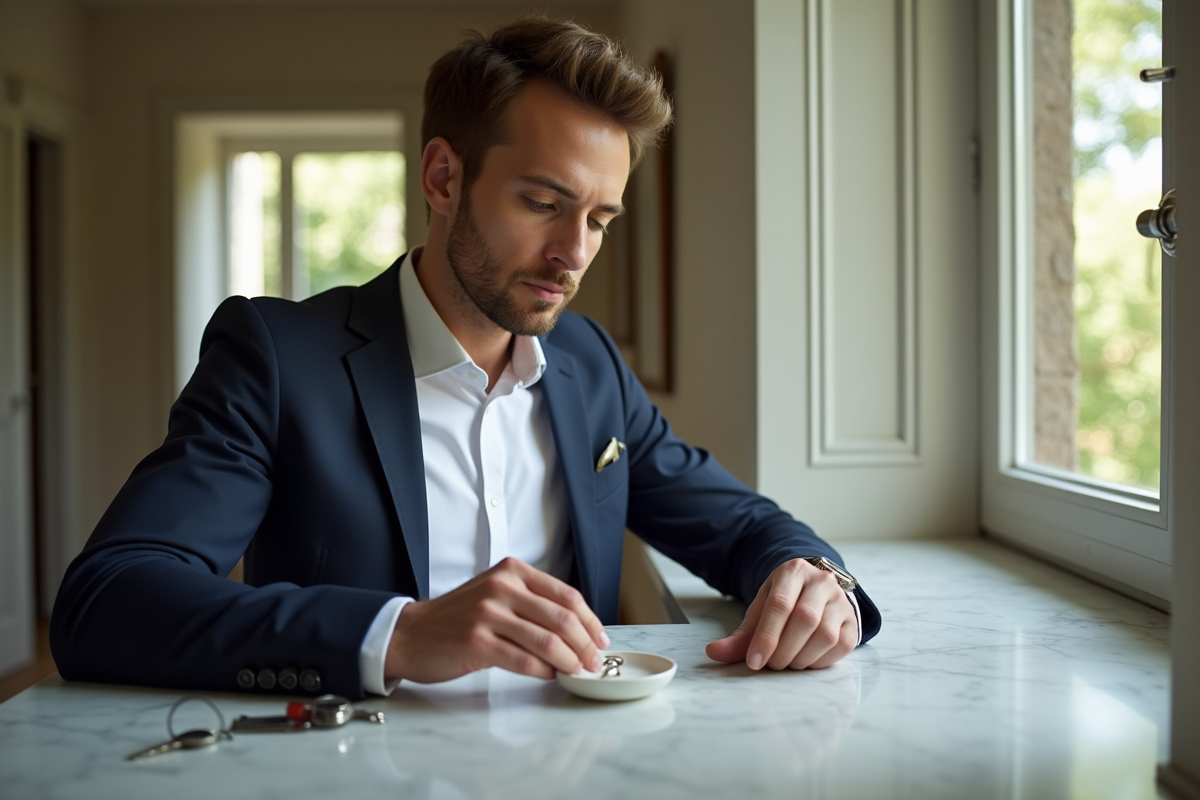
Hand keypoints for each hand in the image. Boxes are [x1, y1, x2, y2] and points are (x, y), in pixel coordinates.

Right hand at [384, 557, 610, 683]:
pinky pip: (522, 659)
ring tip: (577, 672)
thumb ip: (531, 603)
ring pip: (546, 640)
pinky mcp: (476, 641)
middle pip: (562, 617)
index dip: (590, 620)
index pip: (566, 595)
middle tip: (594, 662)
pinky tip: (549, 676)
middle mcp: (502, 586)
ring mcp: (488, 613)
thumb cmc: (457, 618)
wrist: (410, 633)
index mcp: (512, 571)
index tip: (600, 640)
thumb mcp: (495, 594)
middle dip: (585, 644)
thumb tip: (577, 629)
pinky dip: (542, 671)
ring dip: (568, 661)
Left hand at [705, 558, 856, 670]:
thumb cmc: (783, 602)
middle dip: (784, 650)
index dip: (766, 637)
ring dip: (802, 657)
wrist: (814, 590)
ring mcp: (841, 600)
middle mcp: (821, 581)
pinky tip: (806, 661)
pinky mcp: (853, 621)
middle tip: (772, 664)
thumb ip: (740, 635)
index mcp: (792, 572)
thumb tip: (713, 652)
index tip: (754, 662)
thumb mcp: (760, 611)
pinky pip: (842, 646)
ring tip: (788, 663)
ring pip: (825, 634)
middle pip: (804, 619)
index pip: (779, 605)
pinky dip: (821, 661)